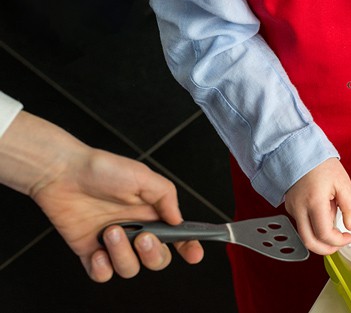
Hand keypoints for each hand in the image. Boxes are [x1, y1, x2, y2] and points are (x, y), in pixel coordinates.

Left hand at [30, 142, 204, 281]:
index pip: (178, 236)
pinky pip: (103, 274)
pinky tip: (96, 250)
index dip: (188, 247)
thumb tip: (178, 219)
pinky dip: (102, 268)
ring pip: (130, 268)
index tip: (194, 254)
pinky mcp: (90, 250)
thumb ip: (166, 197)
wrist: (62, 173)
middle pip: (156, 259)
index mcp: (152, 212)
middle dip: (153, 254)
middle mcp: (136, 229)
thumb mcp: (143, 176)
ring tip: (110, 231)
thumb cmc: (102, 169)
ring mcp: (113, 242)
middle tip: (143, 237)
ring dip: (123, 254)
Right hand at [284, 157, 350, 255]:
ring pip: (305, 235)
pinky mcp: (290, 207)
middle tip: (340, 244)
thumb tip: (350, 225)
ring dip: (320, 237)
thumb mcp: (343, 182)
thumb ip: (350, 206)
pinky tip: (324, 214)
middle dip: (326, 249)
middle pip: (309, 242)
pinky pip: (302, 224)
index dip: (339, 241)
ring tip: (334, 225)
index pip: (324, 234)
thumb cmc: (321, 164)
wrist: (299, 150)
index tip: (349, 237)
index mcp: (314, 202)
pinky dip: (314, 227)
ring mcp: (292, 209)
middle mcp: (299, 209)